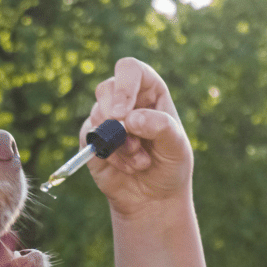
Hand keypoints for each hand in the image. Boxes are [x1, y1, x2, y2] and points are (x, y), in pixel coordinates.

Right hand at [83, 57, 193, 218]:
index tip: (122, 113)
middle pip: (106, 88)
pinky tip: (127, 167)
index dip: (123, 86)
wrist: (153, 197)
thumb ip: (160, 127)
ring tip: (140, 161)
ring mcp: (106, 120)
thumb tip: (130, 118)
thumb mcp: (176, 146)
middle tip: (130, 139)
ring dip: (119, 143)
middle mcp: (125, 101)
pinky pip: (90, 139)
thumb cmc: (170, 166)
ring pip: (97, 116)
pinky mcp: (91, 140)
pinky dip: (110, 156)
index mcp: (149, 92)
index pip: (130, 70)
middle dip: (114, 115)